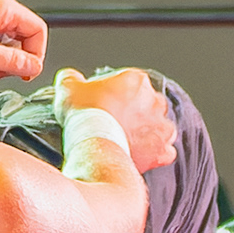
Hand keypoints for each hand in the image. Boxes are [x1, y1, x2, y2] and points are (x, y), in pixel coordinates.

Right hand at [53, 65, 178, 170]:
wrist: (95, 148)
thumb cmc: (86, 116)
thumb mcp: (68, 88)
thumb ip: (70, 77)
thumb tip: (69, 77)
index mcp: (136, 80)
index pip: (130, 81)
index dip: (116, 92)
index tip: (105, 102)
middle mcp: (154, 101)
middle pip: (147, 102)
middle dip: (135, 111)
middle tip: (115, 121)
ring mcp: (160, 127)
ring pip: (160, 126)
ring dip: (148, 132)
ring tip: (128, 139)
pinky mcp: (162, 152)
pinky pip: (165, 152)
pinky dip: (155, 154)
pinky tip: (140, 155)